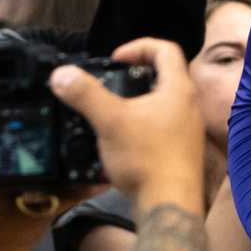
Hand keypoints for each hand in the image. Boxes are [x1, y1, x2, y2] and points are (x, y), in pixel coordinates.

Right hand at [48, 38, 204, 200]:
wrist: (169, 204)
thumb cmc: (146, 159)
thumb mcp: (109, 121)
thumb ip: (85, 94)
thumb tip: (62, 74)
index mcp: (178, 89)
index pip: (165, 49)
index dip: (139, 46)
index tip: (116, 59)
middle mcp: (188, 106)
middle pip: (165, 75)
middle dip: (135, 75)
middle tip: (111, 83)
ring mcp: (187, 130)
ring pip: (162, 103)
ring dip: (136, 101)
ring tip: (110, 112)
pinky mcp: (181, 151)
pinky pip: (161, 127)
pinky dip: (141, 125)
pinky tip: (120, 140)